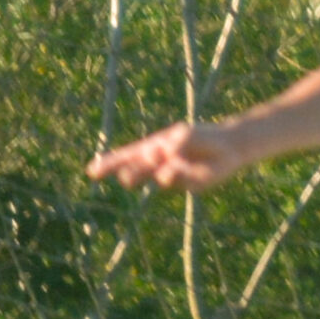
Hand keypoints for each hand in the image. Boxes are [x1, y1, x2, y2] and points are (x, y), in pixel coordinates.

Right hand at [86, 121, 246, 194]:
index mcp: (151, 149)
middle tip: (127, 176)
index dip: (109, 165)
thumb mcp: (186, 133)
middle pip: (138, 170)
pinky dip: (183, 171)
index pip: (126, 156)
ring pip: (159, 178)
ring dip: (160, 173)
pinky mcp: (190, 185)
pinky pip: (182, 179)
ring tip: (160, 164)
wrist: (228, 148)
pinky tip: (184, 164)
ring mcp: (173, 176)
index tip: (91, 172)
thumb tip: (168, 154)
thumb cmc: (202, 137)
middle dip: (132, 172)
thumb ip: (176, 141)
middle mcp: (158, 165)